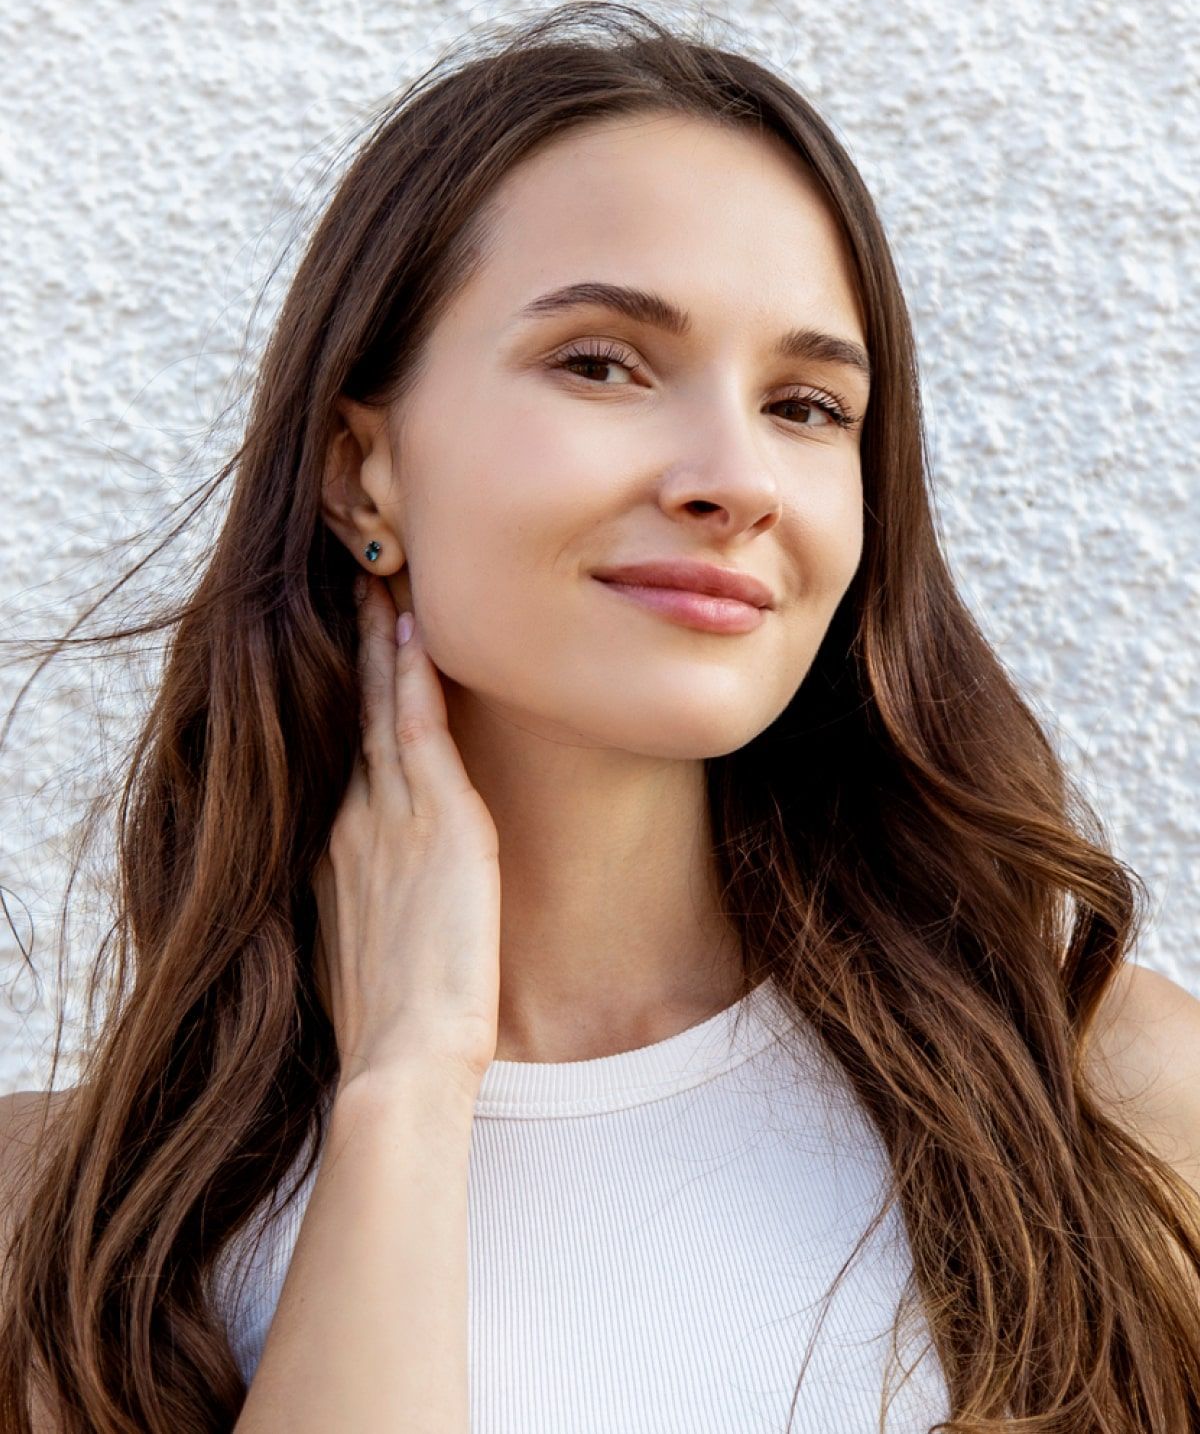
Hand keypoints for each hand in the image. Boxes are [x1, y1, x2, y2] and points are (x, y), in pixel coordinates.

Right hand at [312, 574, 501, 1095]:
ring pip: (379, 707)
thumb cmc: (392, 1025)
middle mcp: (354, 823)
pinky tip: (413, 629)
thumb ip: (375, 905)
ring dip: (379, 644)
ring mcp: (390, 818)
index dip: (339, 701)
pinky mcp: (439, 822)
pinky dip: (413, 676)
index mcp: (338, 853)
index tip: (338, 658)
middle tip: (347, 590)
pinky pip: (418, 728)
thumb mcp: (370, 950)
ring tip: (375, 584)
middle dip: (349, 654)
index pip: (340, 755)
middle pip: (349, 716)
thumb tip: (387, 894)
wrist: (401, 1062)